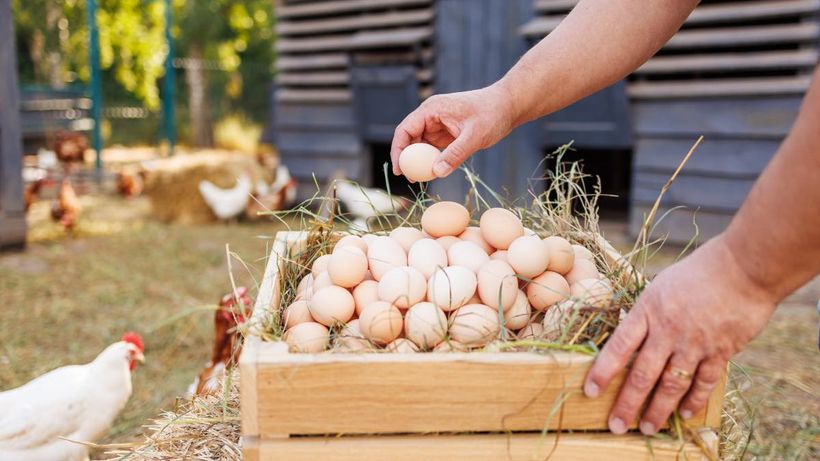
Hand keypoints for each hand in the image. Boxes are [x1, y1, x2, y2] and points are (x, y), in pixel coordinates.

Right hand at [390, 85, 516, 177]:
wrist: (508, 106)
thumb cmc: (492, 114)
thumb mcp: (475, 135)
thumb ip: (456, 154)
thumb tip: (437, 172)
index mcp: (432, 109)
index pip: (405, 129)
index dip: (398, 150)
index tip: (399, 170)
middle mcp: (431, 116)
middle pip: (410, 139)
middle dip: (408, 159)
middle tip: (411, 179)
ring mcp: (439, 125)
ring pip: (421, 146)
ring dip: (420, 162)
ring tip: (421, 179)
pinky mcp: (447, 134)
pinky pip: (433, 149)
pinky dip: (432, 161)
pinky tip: (434, 173)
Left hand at [584, 235, 777, 434]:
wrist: (743, 267)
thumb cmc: (697, 273)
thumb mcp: (660, 287)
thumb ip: (646, 315)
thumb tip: (628, 339)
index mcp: (648, 310)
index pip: (619, 346)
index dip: (603, 371)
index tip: (590, 391)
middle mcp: (668, 330)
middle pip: (643, 374)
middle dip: (627, 403)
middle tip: (615, 425)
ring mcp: (695, 342)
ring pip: (672, 385)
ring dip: (658, 409)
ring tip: (646, 428)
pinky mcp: (721, 351)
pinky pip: (703, 382)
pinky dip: (693, 401)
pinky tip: (684, 414)